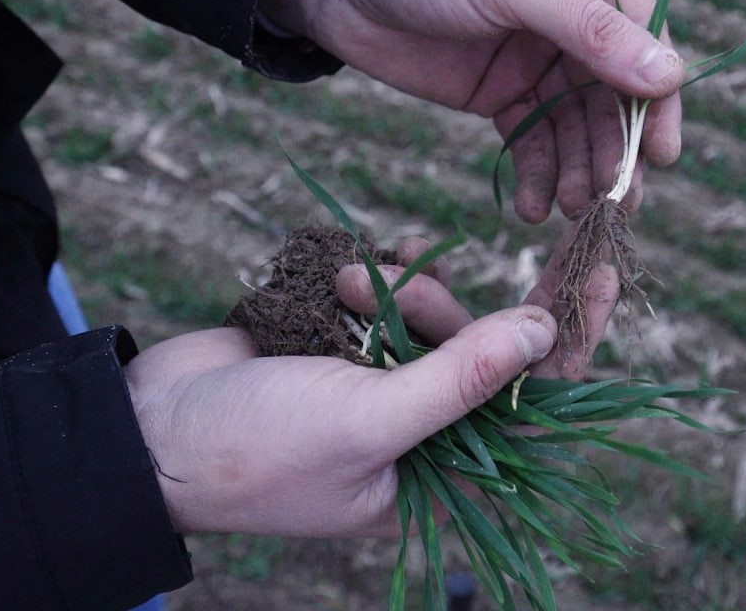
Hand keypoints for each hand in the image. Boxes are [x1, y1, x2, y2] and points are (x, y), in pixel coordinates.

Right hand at [124, 242, 557, 536]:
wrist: (148, 431)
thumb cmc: (257, 449)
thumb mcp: (368, 420)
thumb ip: (462, 379)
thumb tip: (544, 331)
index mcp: (447, 475)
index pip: (539, 404)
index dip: (572, 340)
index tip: (597, 270)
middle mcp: (428, 434)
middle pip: (489, 352)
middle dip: (455, 312)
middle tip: (415, 285)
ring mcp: (387, 387)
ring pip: (438, 318)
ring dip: (399, 293)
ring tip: (346, 290)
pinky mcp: (351, 349)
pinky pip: (395, 301)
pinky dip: (379, 280)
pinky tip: (346, 272)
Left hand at [261, 0, 683, 221]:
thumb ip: (588, 29)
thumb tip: (669, 77)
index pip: (643, 31)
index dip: (656, 96)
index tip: (660, 154)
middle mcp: (572, 5)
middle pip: (615, 87)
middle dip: (616, 146)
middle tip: (617, 204)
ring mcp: (537, 52)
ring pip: (578, 121)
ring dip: (581, 169)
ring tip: (574, 210)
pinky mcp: (500, 90)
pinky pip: (534, 139)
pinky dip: (539, 175)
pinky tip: (536, 207)